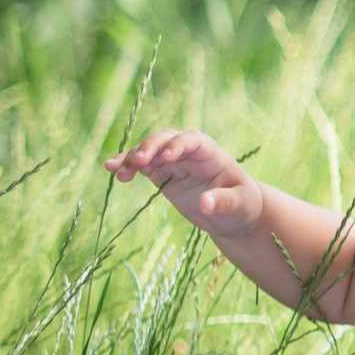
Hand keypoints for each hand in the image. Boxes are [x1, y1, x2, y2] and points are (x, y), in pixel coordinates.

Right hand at [101, 130, 264, 238]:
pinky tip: (113, 170)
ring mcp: (175, 162)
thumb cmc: (241, 206)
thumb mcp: (238, 206)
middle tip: (137, 162)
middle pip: (166, 140)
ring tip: (116, 169)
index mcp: (212, 154)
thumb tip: (205, 204)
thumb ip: (223, 202)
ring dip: (132, 156)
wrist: (233, 215)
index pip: (193, 140)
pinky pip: (142, 165)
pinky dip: (128, 166)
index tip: (166, 157)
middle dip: (151, 147)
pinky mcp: (163, 174)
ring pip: (150, 150)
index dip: (178, 145)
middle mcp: (190, 154)